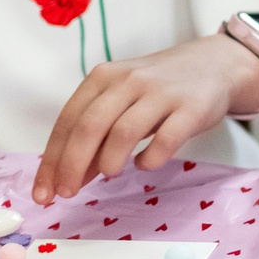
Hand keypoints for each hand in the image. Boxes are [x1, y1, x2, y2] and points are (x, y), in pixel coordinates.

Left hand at [33, 35, 258, 203]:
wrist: (215, 65)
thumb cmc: (158, 89)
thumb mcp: (121, 101)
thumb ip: (96, 135)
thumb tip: (67, 179)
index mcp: (104, 77)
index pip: (68, 121)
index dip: (52, 160)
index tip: (43, 193)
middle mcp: (130, 81)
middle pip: (90, 126)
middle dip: (72, 166)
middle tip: (67, 194)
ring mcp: (162, 93)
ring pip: (124, 132)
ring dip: (109, 162)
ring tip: (109, 175)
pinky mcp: (192, 108)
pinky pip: (165, 140)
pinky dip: (149, 160)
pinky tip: (145, 163)